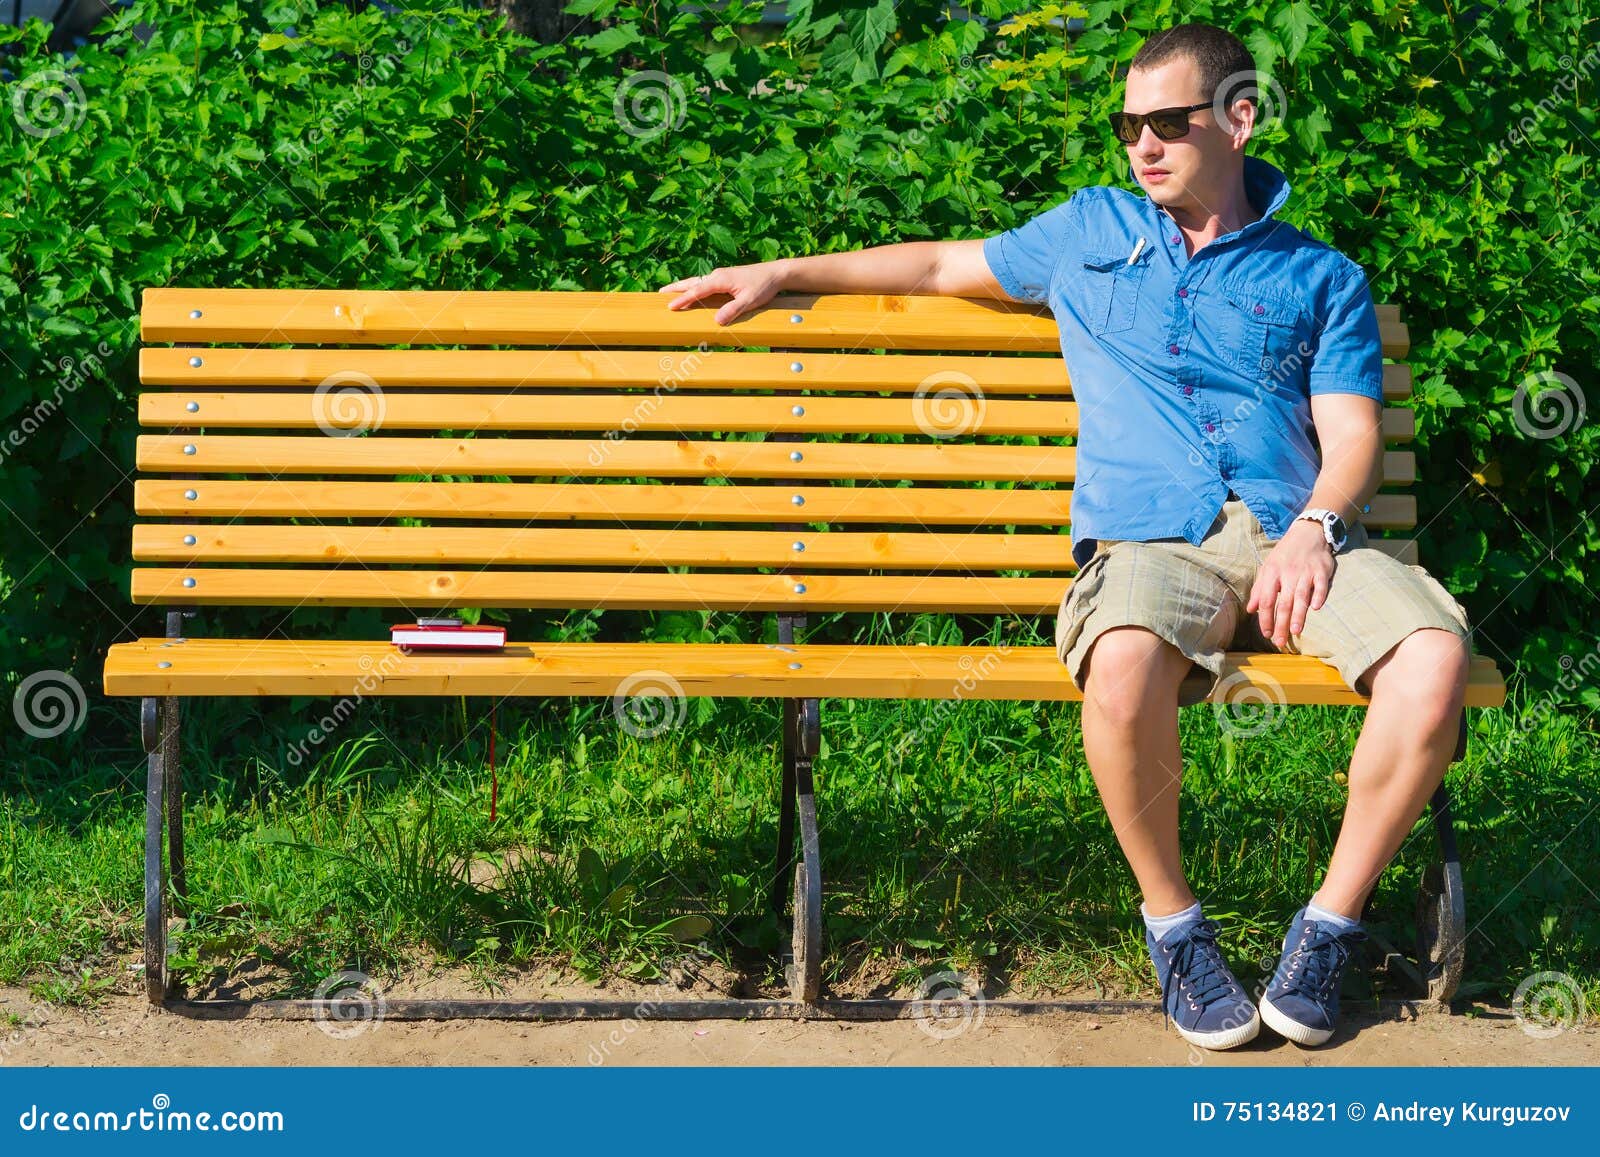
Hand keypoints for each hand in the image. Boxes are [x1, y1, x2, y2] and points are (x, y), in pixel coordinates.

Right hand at [658, 261, 787, 325]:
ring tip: (669, 291)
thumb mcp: (750, 301)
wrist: (775, 273)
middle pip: (692, 282)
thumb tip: (717, 321)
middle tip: (659, 293)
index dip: (683, 299)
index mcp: (720, 279)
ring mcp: (720, 275)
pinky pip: (704, 283)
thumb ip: (733, 310)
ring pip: (697, 281)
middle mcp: (717, 275)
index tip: (670, 307)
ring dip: (683, 286)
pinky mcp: (725, 278)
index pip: (697, 291)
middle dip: (675, 288)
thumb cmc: (763, 286)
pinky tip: (691, 290)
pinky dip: (693, 286)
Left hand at [1245, 520, 1335, 648]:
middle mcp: (1288, 573)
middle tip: (1279, 641)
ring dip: (1298, 614)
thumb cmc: (1285, 555)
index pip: (1266, 600)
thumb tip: (1250, 610)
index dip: (1265, 618)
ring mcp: (1306, 572)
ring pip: (1301, 596)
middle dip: (1280, 623)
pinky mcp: (1322, 570)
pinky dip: (1319, 596)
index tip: (1266, 634)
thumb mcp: (1267, 568)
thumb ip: (1259, 590)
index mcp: (1272, 573)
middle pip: (1283, 602)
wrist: (1308, 533)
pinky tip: (1316, 608)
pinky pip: (1321, 585)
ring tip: (1295, 631)